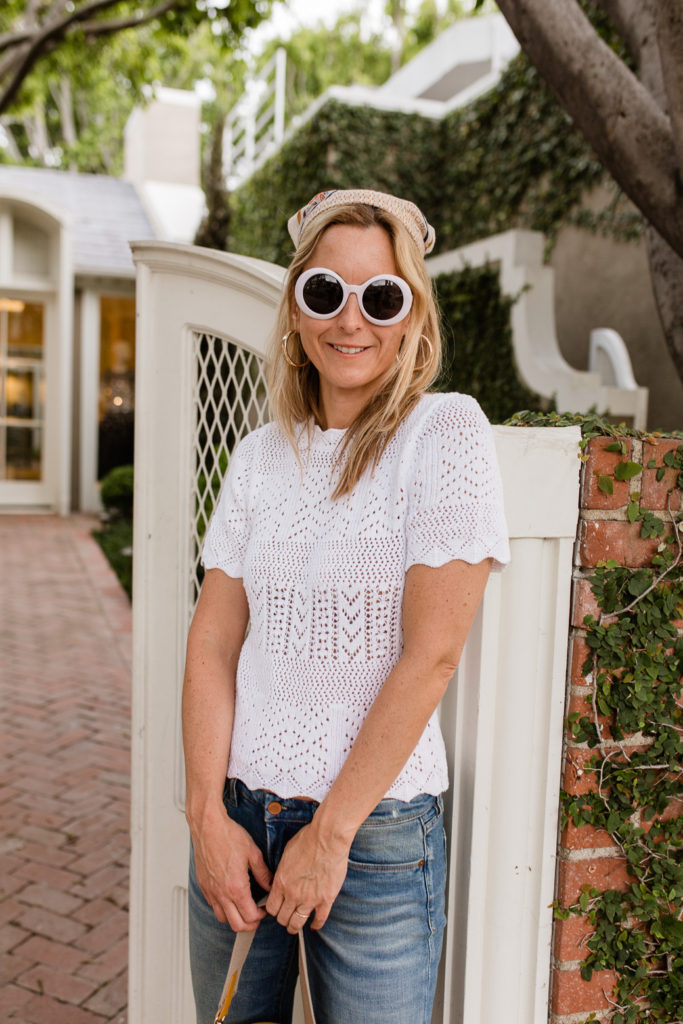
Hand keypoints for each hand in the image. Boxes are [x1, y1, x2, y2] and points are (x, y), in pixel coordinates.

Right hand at [191, 808, 271, 931]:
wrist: (208, 827)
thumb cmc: (228, 836)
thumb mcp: (253, 853)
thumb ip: (263, 873)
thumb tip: (270, 885)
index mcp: (236, 887)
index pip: (250, 916)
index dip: (261, 916)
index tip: (265, 909)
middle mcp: (221, 893)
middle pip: (236, 925)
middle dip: (250, 924)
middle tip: (257, 915)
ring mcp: (211, 891)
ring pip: (223, 918)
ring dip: (235, 918)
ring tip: (244, 907)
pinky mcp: (203, 885)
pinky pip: (213, 905)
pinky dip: (223, 907)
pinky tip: (230, 896)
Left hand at [266, 822, 349, 933]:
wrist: (327, 838)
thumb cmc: (307, 840)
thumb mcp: (286, 854)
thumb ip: (282, 871)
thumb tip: (280, 880)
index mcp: (281, 882)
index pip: (271, 907)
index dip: (273, 910)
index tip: (276, 909)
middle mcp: (293, 894)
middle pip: (282, 918)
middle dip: (283, 919)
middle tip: (286, 917)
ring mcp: (310, 899)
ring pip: (297, 923)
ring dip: (295, 926)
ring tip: (295, 926)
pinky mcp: (326, 899)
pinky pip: (319, 919)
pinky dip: (316, 924)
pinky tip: (314, 924)